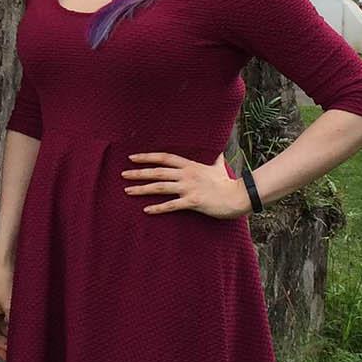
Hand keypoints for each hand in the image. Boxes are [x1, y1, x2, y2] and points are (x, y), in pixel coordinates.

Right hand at [0, 265, 12, 360]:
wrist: (6, 264)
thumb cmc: (5, 281)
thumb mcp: (11, 305)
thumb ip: (13, 322)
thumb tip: (18, 337)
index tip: (8, 359)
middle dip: (4, 345)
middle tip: (17, 353)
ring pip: (0, 329)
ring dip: (9, 337)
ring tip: (21, 344)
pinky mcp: (0, 304)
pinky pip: (4, 321)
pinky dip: (12, 327)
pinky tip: (21, 331)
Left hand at [122, 153, 250, 219]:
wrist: (238, 196)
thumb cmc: (228, 183)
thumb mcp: (219, 167)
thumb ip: (215, 160)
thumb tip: (220, 152)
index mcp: (190, 165)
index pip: (164, 158)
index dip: (147, 157)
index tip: (132, 157)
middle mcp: (186, 175)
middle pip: (158, 172)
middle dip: (139, 172)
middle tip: (123, 174)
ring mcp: (188, 188)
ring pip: (160, 187)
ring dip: (142, 189)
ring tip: (127, 191)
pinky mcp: (192, 202)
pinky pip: (171, 205)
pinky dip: (157, 208)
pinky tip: (146, 210)